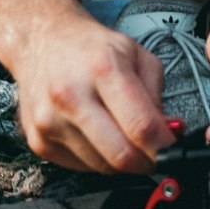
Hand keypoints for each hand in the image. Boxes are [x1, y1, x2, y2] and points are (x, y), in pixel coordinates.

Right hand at [7, 10, 174, 174]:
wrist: (41, 41)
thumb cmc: (89, 48)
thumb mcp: (136, 55)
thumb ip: (156, 94)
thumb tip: (167, 134)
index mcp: (102, 69)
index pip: (141, 126)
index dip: (164, 146)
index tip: (172, 149)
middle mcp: (71, 96)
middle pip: (121, 155)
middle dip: (146, 162)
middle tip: (154, 154)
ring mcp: (50, 121)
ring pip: (102, 167)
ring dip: (120, 160)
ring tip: (120, 134)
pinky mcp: (37, 141)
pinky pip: (80, 167)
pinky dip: (96, 158)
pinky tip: (96, 135)